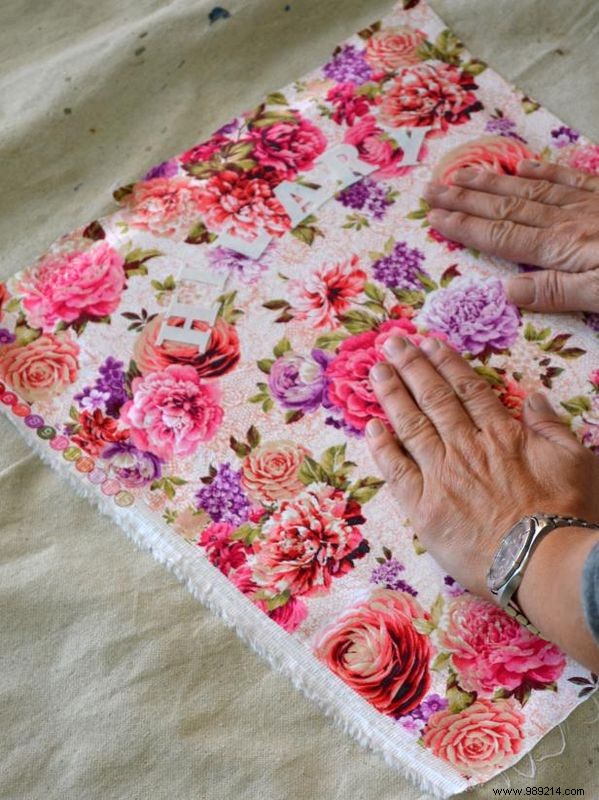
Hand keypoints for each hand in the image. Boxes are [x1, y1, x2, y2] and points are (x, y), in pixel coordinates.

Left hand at [364, 335, 598, 601]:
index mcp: (501, 434)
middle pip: (434, 399)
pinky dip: (382, 447)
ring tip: (377, 371)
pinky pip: (397, 470)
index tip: (428, 342)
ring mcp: (441, 475)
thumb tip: (535, 396)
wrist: (542, 561)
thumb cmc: (565, 514)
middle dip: (411, 367)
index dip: (445, 363)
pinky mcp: (424, 507)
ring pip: (411, 426)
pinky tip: (371, 427)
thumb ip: (550, 425)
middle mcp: (466, 447)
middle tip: (391, 343)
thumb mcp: (574, 460)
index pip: (467, 389)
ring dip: (393, 395)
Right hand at [423, 160, 598, 312]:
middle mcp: (567, 220)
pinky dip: (542, 171)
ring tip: (461, 174)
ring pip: (530, 190)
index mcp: (562, 248)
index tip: (434, 217)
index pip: (502, 236)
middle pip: (506, 208)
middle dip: (464, 199)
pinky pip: (569, 178)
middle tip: (431, 189)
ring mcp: (588, 203)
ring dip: (492, 182)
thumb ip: (556, 292)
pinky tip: (522, 166)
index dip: (465, 227)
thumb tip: (506, 291)